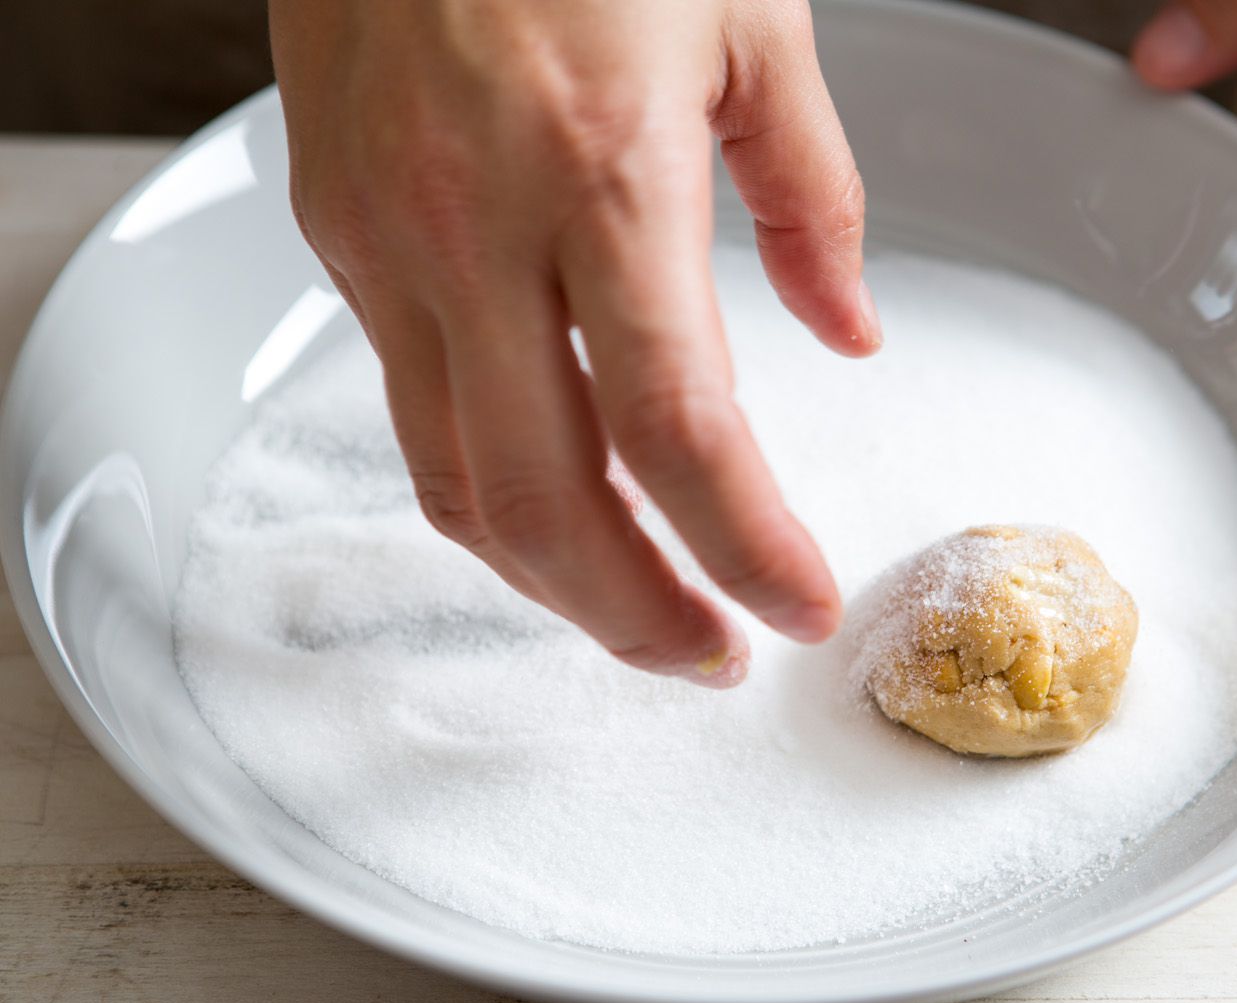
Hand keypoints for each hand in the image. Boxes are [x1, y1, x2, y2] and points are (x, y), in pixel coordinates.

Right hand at [269, 1, 879, 686]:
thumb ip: (815, 200)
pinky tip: (554, 496)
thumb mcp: (754, 24)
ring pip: (456, 482)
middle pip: (548, 500)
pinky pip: (408, 406)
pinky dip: (489, 484)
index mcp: (607, 171)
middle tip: (709, 654)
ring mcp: (387, 240)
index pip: (678, 428)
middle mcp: (476, 229)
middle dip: (635, 613)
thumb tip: (849, 332)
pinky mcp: (335, 232)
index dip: (744, 548)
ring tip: (637, 608)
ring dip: (551, 578)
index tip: (796, 609)